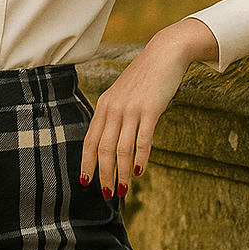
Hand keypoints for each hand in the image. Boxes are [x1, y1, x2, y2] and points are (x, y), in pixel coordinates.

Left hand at [80, 17, 217, 195]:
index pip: (90, 141)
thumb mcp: (121, 95)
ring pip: (121, 149)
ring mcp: (131, 109)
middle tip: (107, 194)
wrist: (163, 54)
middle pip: (103, 149)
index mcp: (104, 106)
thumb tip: (109, 143)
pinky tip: (139, 172)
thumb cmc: (143, 79)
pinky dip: (140, 158)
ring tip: (124, 190)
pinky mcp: (150, 110)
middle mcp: (113, 109)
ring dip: (121, 173)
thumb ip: (113, 116)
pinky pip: (142, 140)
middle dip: (103, 175)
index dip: (87, 164)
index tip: (85, 183)